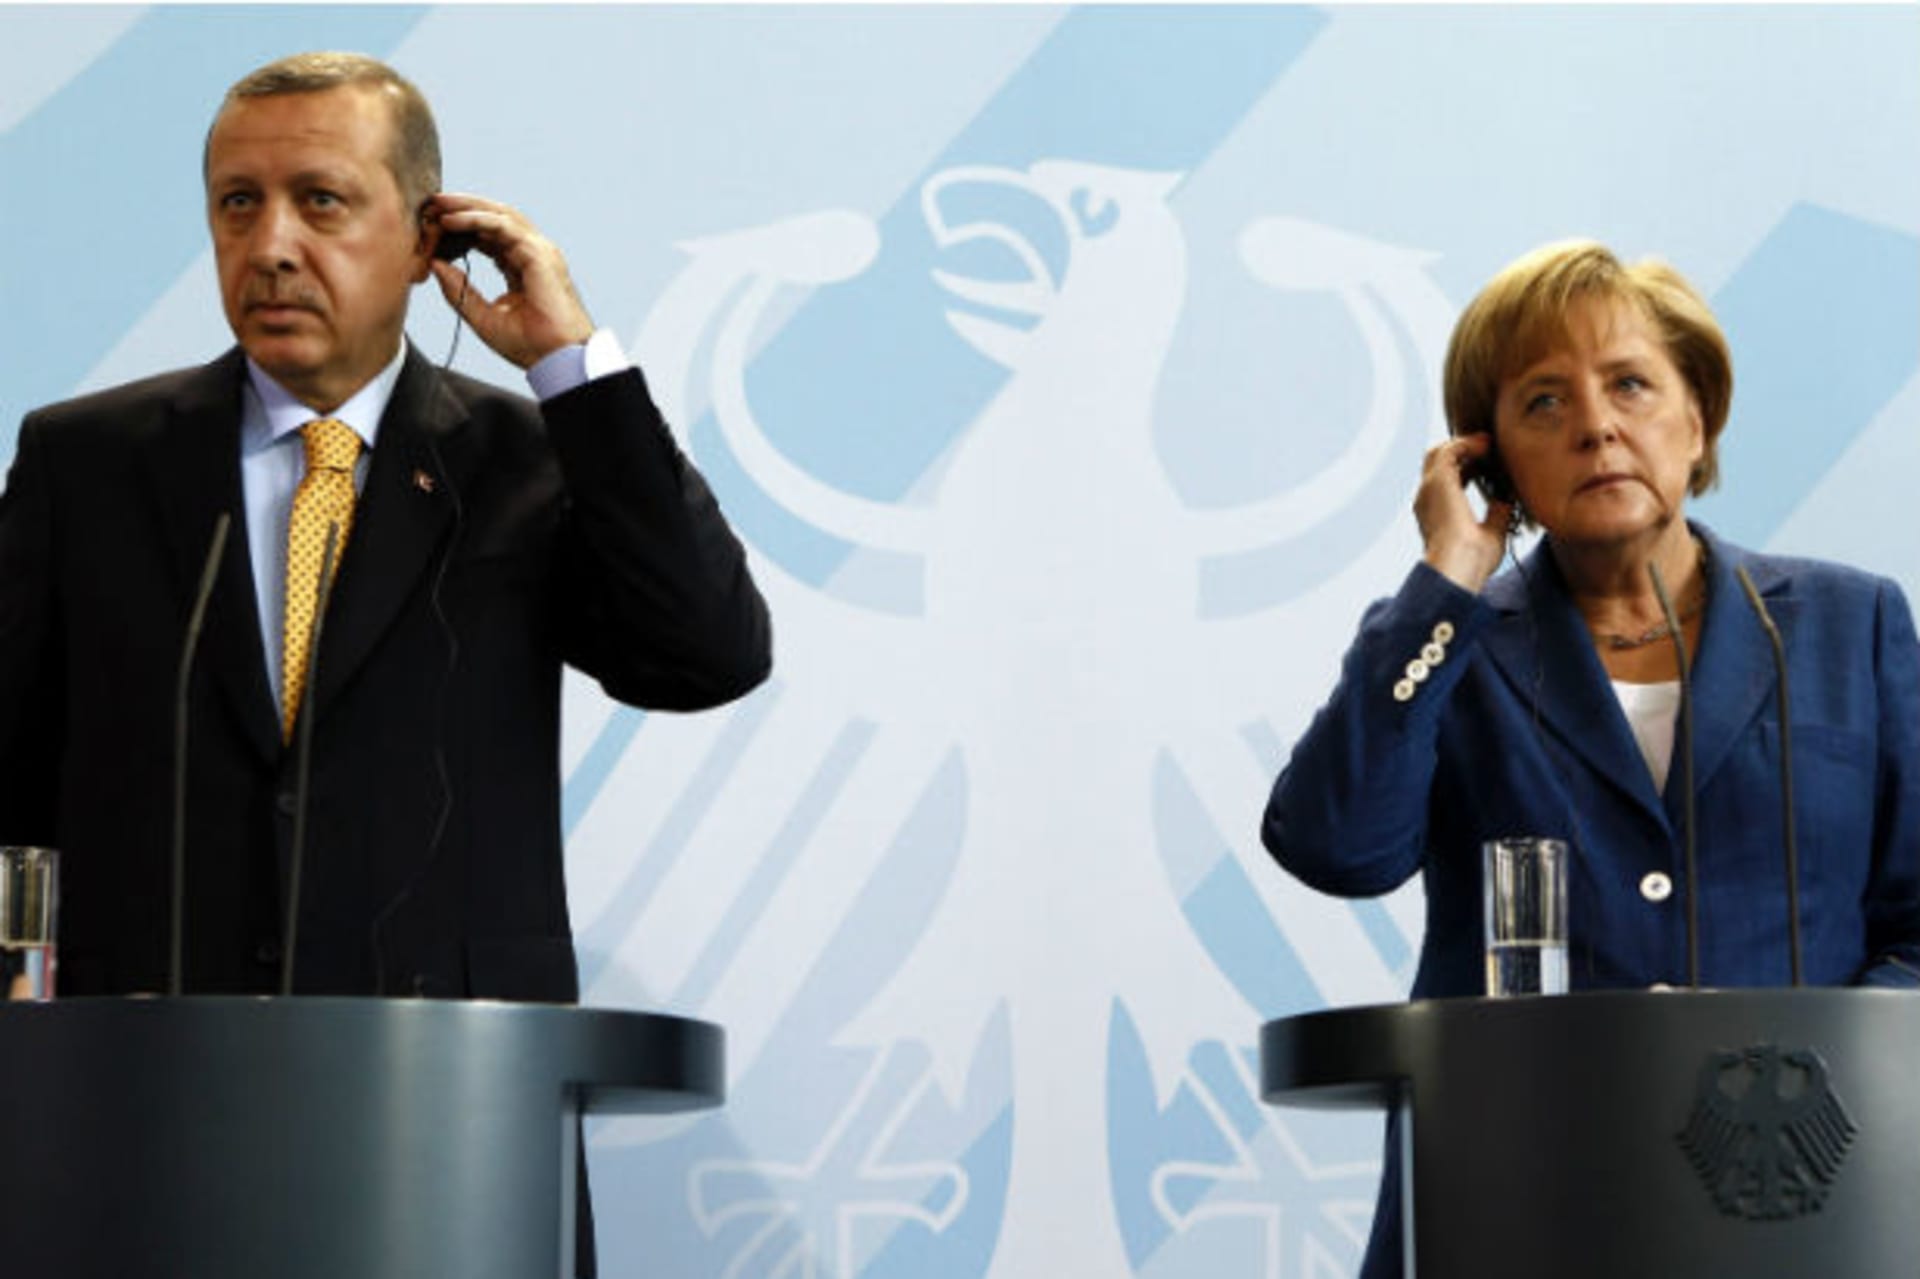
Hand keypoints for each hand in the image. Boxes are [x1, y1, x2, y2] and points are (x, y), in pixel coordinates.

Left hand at [425, 193, 595, 368]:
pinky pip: (503, 226)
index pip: (491, 235)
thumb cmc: (530, 345)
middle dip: (463, 207)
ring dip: (466, 206)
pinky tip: (451, 220)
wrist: (556, 359)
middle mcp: (533, 254)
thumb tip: (436, 264)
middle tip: (432, 204)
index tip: (434, 224)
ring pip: (500, 215)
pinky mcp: (539, 254)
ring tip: (438, 205)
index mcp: (523, 267)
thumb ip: (460, 290)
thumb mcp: (483, 317)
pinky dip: (475, 219)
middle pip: (496, 218)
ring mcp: (539, 251)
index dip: (463, 226)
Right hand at [1414, 434, 1513, 591]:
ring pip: (1438, 453)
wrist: (1458, 568)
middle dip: (1461, 451)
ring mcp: (1429, 489)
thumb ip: (1496, 514)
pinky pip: (1449, 451)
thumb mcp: (1492, 534)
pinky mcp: (1438, 482)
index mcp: (1434, 513)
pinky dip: (1466, 444)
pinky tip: (1485, 445)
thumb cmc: (1474, 563)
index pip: (1446, 480)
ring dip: (1463, 444)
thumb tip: (1506, 500)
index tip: (1489, 463)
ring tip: (1487, 442)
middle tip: (1488, 446)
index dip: (1467, 467)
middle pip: (1436, 462)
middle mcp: (1427, 499)